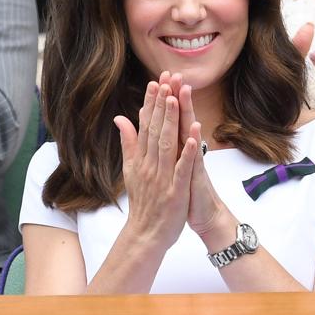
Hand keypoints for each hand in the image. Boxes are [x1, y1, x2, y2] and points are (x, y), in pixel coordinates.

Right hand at [113, 78, 192, 248]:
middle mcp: (150, 164)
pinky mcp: (176, 190)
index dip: (151, 103)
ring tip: (175, 99)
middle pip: (155, 129)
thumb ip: (128, 143)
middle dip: (161, 104)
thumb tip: (121, 118)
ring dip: (171, 121)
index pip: (146, 126)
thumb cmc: (144, 200)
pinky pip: (182, 169)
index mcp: (142, 159)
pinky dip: (188, 153)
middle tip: (167, 80)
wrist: (147, 234)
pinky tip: (194, 137)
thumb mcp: (132, 170)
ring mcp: (163, 177)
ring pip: (167, 144)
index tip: (156, 82)